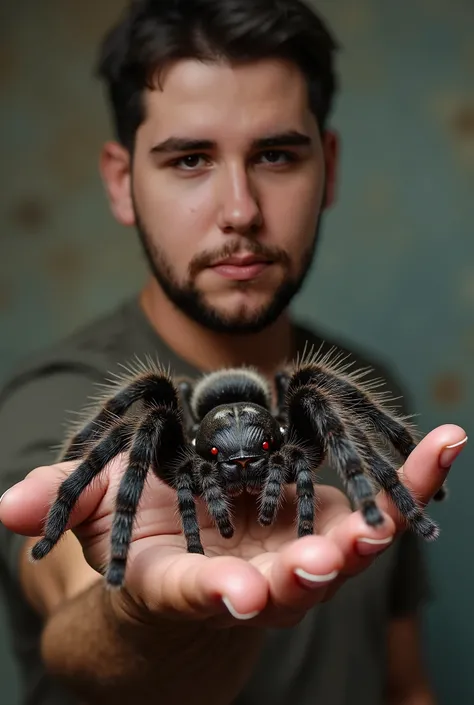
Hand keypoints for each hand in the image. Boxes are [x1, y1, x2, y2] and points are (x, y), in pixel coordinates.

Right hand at [0, 424, 465, 628]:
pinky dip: (412, 478)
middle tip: (336, 555)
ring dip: (381, 520)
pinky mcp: (332, 523)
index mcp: (187, 581)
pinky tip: (446, 443)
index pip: (196, 593)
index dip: (212, 592)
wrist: (195, 563)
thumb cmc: (140, 539)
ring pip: (347, 547)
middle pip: (286, 584)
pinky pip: (379, 503)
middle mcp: (251, 578)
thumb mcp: (94, 524)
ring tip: (416, 481)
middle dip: (310, 570)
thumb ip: (61, 507)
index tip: (236, 594)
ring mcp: (298, 555)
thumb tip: (8, 507)